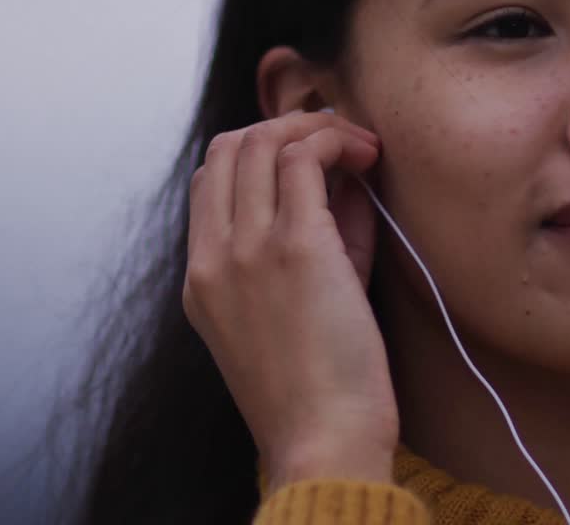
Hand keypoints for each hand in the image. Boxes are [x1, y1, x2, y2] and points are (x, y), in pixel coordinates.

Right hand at [182, 111, 396, 489]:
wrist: (323, 443)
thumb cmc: (321, 389)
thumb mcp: (295, 310)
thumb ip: (310, 243)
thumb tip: (343, 180)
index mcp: (201, 278)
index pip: (209, 179)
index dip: (259, 152)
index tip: (310, 159)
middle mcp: (213, 257)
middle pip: (229, 147)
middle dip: (287, 126)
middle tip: (339, 142)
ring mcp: (248, 250)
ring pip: (262, 141)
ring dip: (316, 127)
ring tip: (360, 147)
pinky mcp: (296, 249)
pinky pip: (305, 159)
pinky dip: (337, 141)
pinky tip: (368, 156)